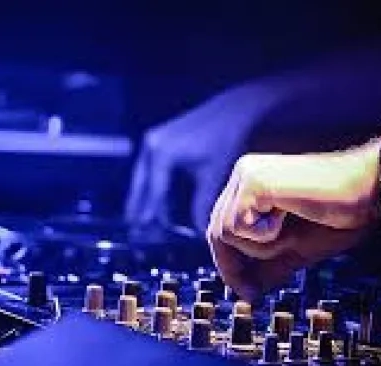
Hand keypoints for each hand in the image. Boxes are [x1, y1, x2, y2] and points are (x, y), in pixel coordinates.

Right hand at [125, 84, 279, 231]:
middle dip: (145, 214)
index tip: (163, 238)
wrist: (237, 111)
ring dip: (147, 202)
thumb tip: (198, 232)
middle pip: (143, 191)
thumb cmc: (228, 143)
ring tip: (149, 223)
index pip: (156, 199)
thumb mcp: (214, 177)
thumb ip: (202, 206)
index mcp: (162, 157)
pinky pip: (151, 172)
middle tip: (146, 235)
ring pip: (144, 182)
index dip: (160, 221)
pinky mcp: (159, 140)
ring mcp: (154, 142)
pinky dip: (154, 188)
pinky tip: (160, 202)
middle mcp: (152, 147)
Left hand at [206, 143, 379, 300]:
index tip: (245, 292)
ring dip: (259, 248)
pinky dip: (264, 236)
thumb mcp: (295, 249)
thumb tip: (245, 292)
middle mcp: (245, 173)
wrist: (369, 192)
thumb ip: (267, 266)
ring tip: (289, 231)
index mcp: (253, 184)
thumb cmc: (336, 217)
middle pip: (217, 230)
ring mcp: (248, 174)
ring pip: (226, 231)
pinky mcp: (256, 181)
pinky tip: (289, 215)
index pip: (223, 226)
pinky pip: (238, 226)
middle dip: (232, 266)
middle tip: (251, 293)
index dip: (228, 263)